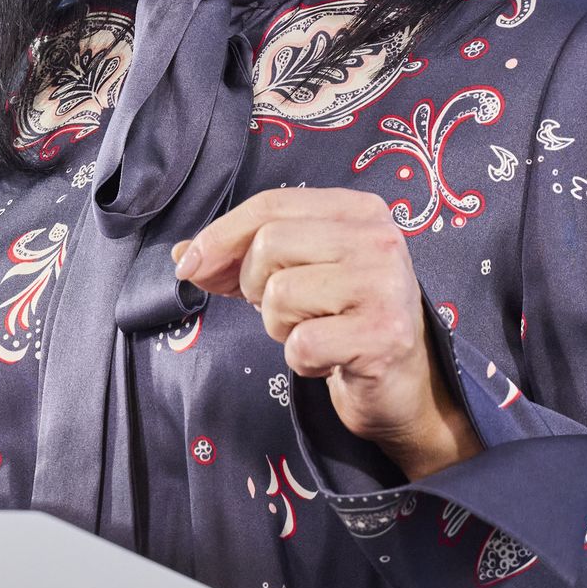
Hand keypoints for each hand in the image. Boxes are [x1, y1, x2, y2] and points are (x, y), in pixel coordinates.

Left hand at [174, 187, 480, 479]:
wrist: (402, 383)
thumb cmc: (344, 318)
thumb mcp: (300, 273)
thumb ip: (244, 257)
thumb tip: (183, 254)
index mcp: (359, 210)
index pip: (271, 204)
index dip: (220, 235)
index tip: (189, 265)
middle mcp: (378, 239)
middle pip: (270, 245)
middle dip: (254, 285)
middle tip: (282, 309)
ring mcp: (385, 286)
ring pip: (280, 294)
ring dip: (278, 325)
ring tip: (311, 331)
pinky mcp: (383, 336)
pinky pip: (301, 343)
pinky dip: (300, 359)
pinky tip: (326, 359)